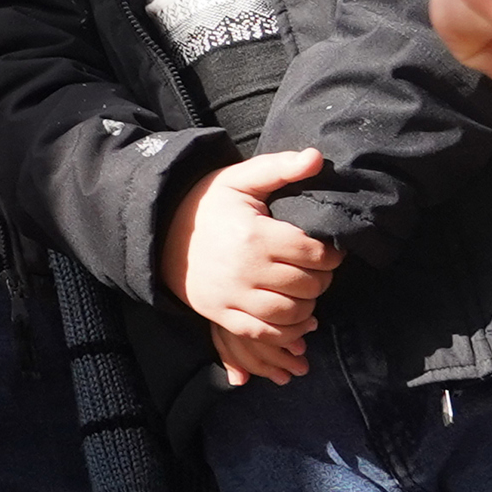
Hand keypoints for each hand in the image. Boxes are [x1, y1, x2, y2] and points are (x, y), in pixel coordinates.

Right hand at [161, 148, 339, 384]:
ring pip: (291, 314)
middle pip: (307, 286)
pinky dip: (288, 333)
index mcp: (255, 236)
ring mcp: (232, 297)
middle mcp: (245, 270)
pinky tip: (295, 320)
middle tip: (317, 269)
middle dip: (322, 279)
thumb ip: (280, 167)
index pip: (314, 254)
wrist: (161, 233)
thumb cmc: (208, 204)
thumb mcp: (240, 178)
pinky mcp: (222, 315)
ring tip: (305, 290)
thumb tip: (316, 157)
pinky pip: (265, 334)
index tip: (327, 250)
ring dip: (308, 306)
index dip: (331, 254)